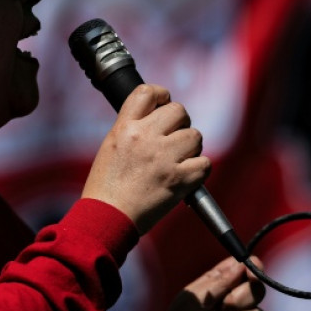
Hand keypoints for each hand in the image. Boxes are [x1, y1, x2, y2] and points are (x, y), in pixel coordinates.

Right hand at [81, 84, 207, 232]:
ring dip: (190, 147)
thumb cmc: (105, 187)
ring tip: (177, 160)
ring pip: (195, 136)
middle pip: (178, 111)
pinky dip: (198, 170)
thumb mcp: (110, 147)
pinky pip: (205, 163)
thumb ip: (133, 130)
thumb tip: (158, 121)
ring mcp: (164, 158)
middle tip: (172, 139)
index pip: (148, 92)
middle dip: (180, 123)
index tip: (163, 105)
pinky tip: (185, 177)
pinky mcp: (180, 180)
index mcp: (124, 127)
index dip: (161, 95)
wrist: (106, 218)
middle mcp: (145, 137)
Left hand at [160, 256, 266, 310]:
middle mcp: (233, 295)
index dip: (252, 266)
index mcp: (218, 280)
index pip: (243, 265)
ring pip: (258, 308)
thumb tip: (242, 264)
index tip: (251, 274)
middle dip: (242, 296)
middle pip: (257, 286)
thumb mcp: (196, 297)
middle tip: (223, 305)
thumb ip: (220, 281)